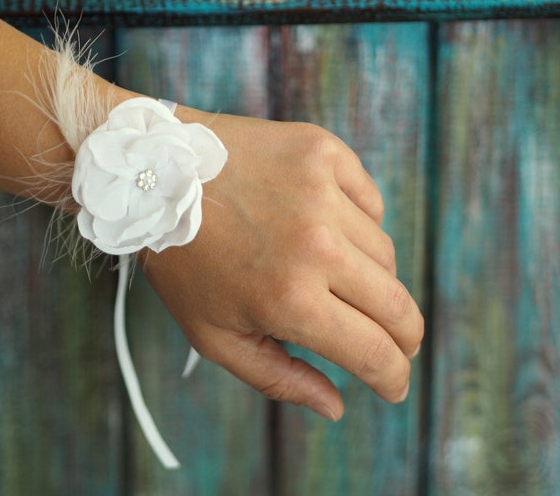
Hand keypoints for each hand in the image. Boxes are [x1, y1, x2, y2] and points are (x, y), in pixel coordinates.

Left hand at [139, 109, 423, 420]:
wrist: (153, 176)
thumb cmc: (182, 263)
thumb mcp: (214, 336)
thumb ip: (278, 378)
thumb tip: (336, 407)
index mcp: (290, 300)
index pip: (374, 352)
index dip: (393, 378)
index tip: (395, 386)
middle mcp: (317, 246)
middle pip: (398, 307)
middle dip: (405, 337)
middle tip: (400, 344)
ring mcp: (323, 193)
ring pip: (385, 254)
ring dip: (373, 279)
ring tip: (339, 280)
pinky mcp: (324, 153)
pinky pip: (370, 203)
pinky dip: (359, 224)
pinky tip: (329, 230)